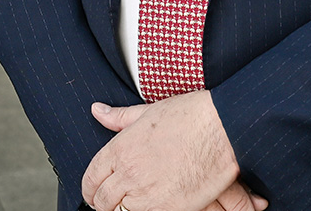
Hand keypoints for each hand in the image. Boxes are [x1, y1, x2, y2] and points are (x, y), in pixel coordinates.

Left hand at [81, 90, 267, 210]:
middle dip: (102, 202)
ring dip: (122, 209)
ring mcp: (145, 194)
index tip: (94, 191)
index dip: (90, 187)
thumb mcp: (149, 111)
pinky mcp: (165, 209)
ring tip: (131, 203)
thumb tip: (97, 110)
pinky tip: (149, 205)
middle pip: (102, 201)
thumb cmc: (189, 116)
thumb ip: (119, 117)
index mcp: (120, 148)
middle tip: (109, 201)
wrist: (221, 129)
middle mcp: (128, 173)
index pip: (92, 177)